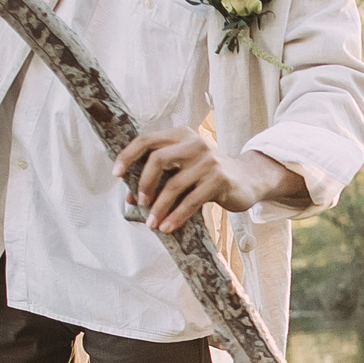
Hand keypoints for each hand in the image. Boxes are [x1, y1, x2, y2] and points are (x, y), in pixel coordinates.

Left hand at [113, 129, 304, 231]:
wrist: (248, 179)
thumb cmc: (209, 175)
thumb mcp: (185, 168)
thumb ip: (162, 177)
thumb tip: (130, 198)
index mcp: (181, 136)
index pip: (147, 139)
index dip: (128, 155)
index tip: (116, 174)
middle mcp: (194, 143)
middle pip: (158, 159)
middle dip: (143, 184)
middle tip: (139, 203)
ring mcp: (208, 160)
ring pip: (174, 185)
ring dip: (159, 208)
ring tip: (152, 224)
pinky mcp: (219, 179)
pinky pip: (191, 200)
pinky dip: (177, 216)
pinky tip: (168, 227)